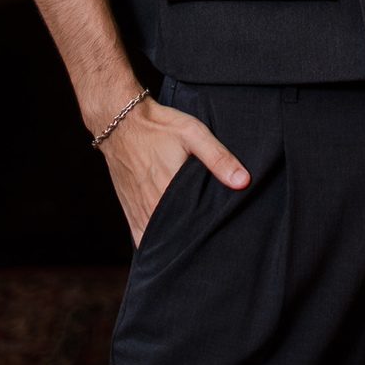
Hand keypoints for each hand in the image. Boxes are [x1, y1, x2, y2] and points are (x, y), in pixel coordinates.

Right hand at [96, 96, 249, 246]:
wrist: (121, 121)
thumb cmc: (160, 126)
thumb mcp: (193, 134)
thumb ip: (218, 158)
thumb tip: (243, 181)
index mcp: (169, 192)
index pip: (193, 227)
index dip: (208, 233)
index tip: (221, 234)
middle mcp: (151, 207)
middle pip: (176, 236)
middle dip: (192, 240)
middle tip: (210, 240)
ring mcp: (138, 210)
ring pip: (158, 239)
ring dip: (173, 242)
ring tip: (191, 242)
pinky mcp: (129, 209)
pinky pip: (140, 237)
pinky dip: (153, 241)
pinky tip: (167, 242)